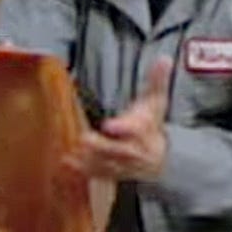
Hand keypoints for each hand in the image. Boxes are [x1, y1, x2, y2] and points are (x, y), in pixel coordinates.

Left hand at [65, 57, 170, 181]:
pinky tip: (66, 163)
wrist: (161, 159)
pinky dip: (83, 170)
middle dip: (103, 147)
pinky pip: (99, 173)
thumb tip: (164, 58)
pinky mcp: (115, 172)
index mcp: (145, 131)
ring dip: (90, 160)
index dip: (124, 127)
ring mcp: (126, 165)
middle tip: (84, 139)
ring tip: (72, 153)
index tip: (109, 124)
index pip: (136, 129)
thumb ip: (157, 81)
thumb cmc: (152, 124)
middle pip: (121, 151)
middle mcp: (137, 151)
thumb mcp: (156, 102)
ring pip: (109, 164)